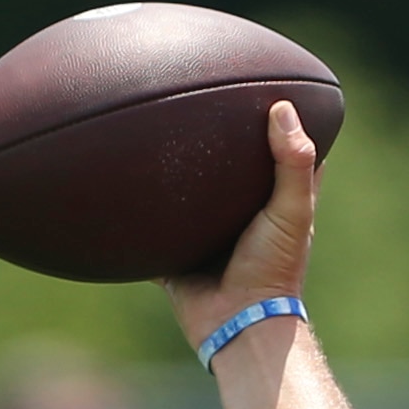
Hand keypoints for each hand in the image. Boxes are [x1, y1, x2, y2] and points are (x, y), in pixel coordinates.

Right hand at [160, 101, 318, 347]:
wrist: (233, 321)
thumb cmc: (272, 268)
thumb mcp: (292, 211)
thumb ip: (292, 164)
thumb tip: (282, 107)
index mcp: (275, 202)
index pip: (284, 154)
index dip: (280, 124)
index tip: (266, 88)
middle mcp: (241, 214)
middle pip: (230, 170)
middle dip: (218, 142)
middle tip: (198, 101)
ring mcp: (207, 233)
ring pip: (187, 196)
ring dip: (174, 174)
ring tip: (152, 131)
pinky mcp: (176, 251)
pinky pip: (152, 225)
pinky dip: (138, 209)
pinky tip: (116, 179)